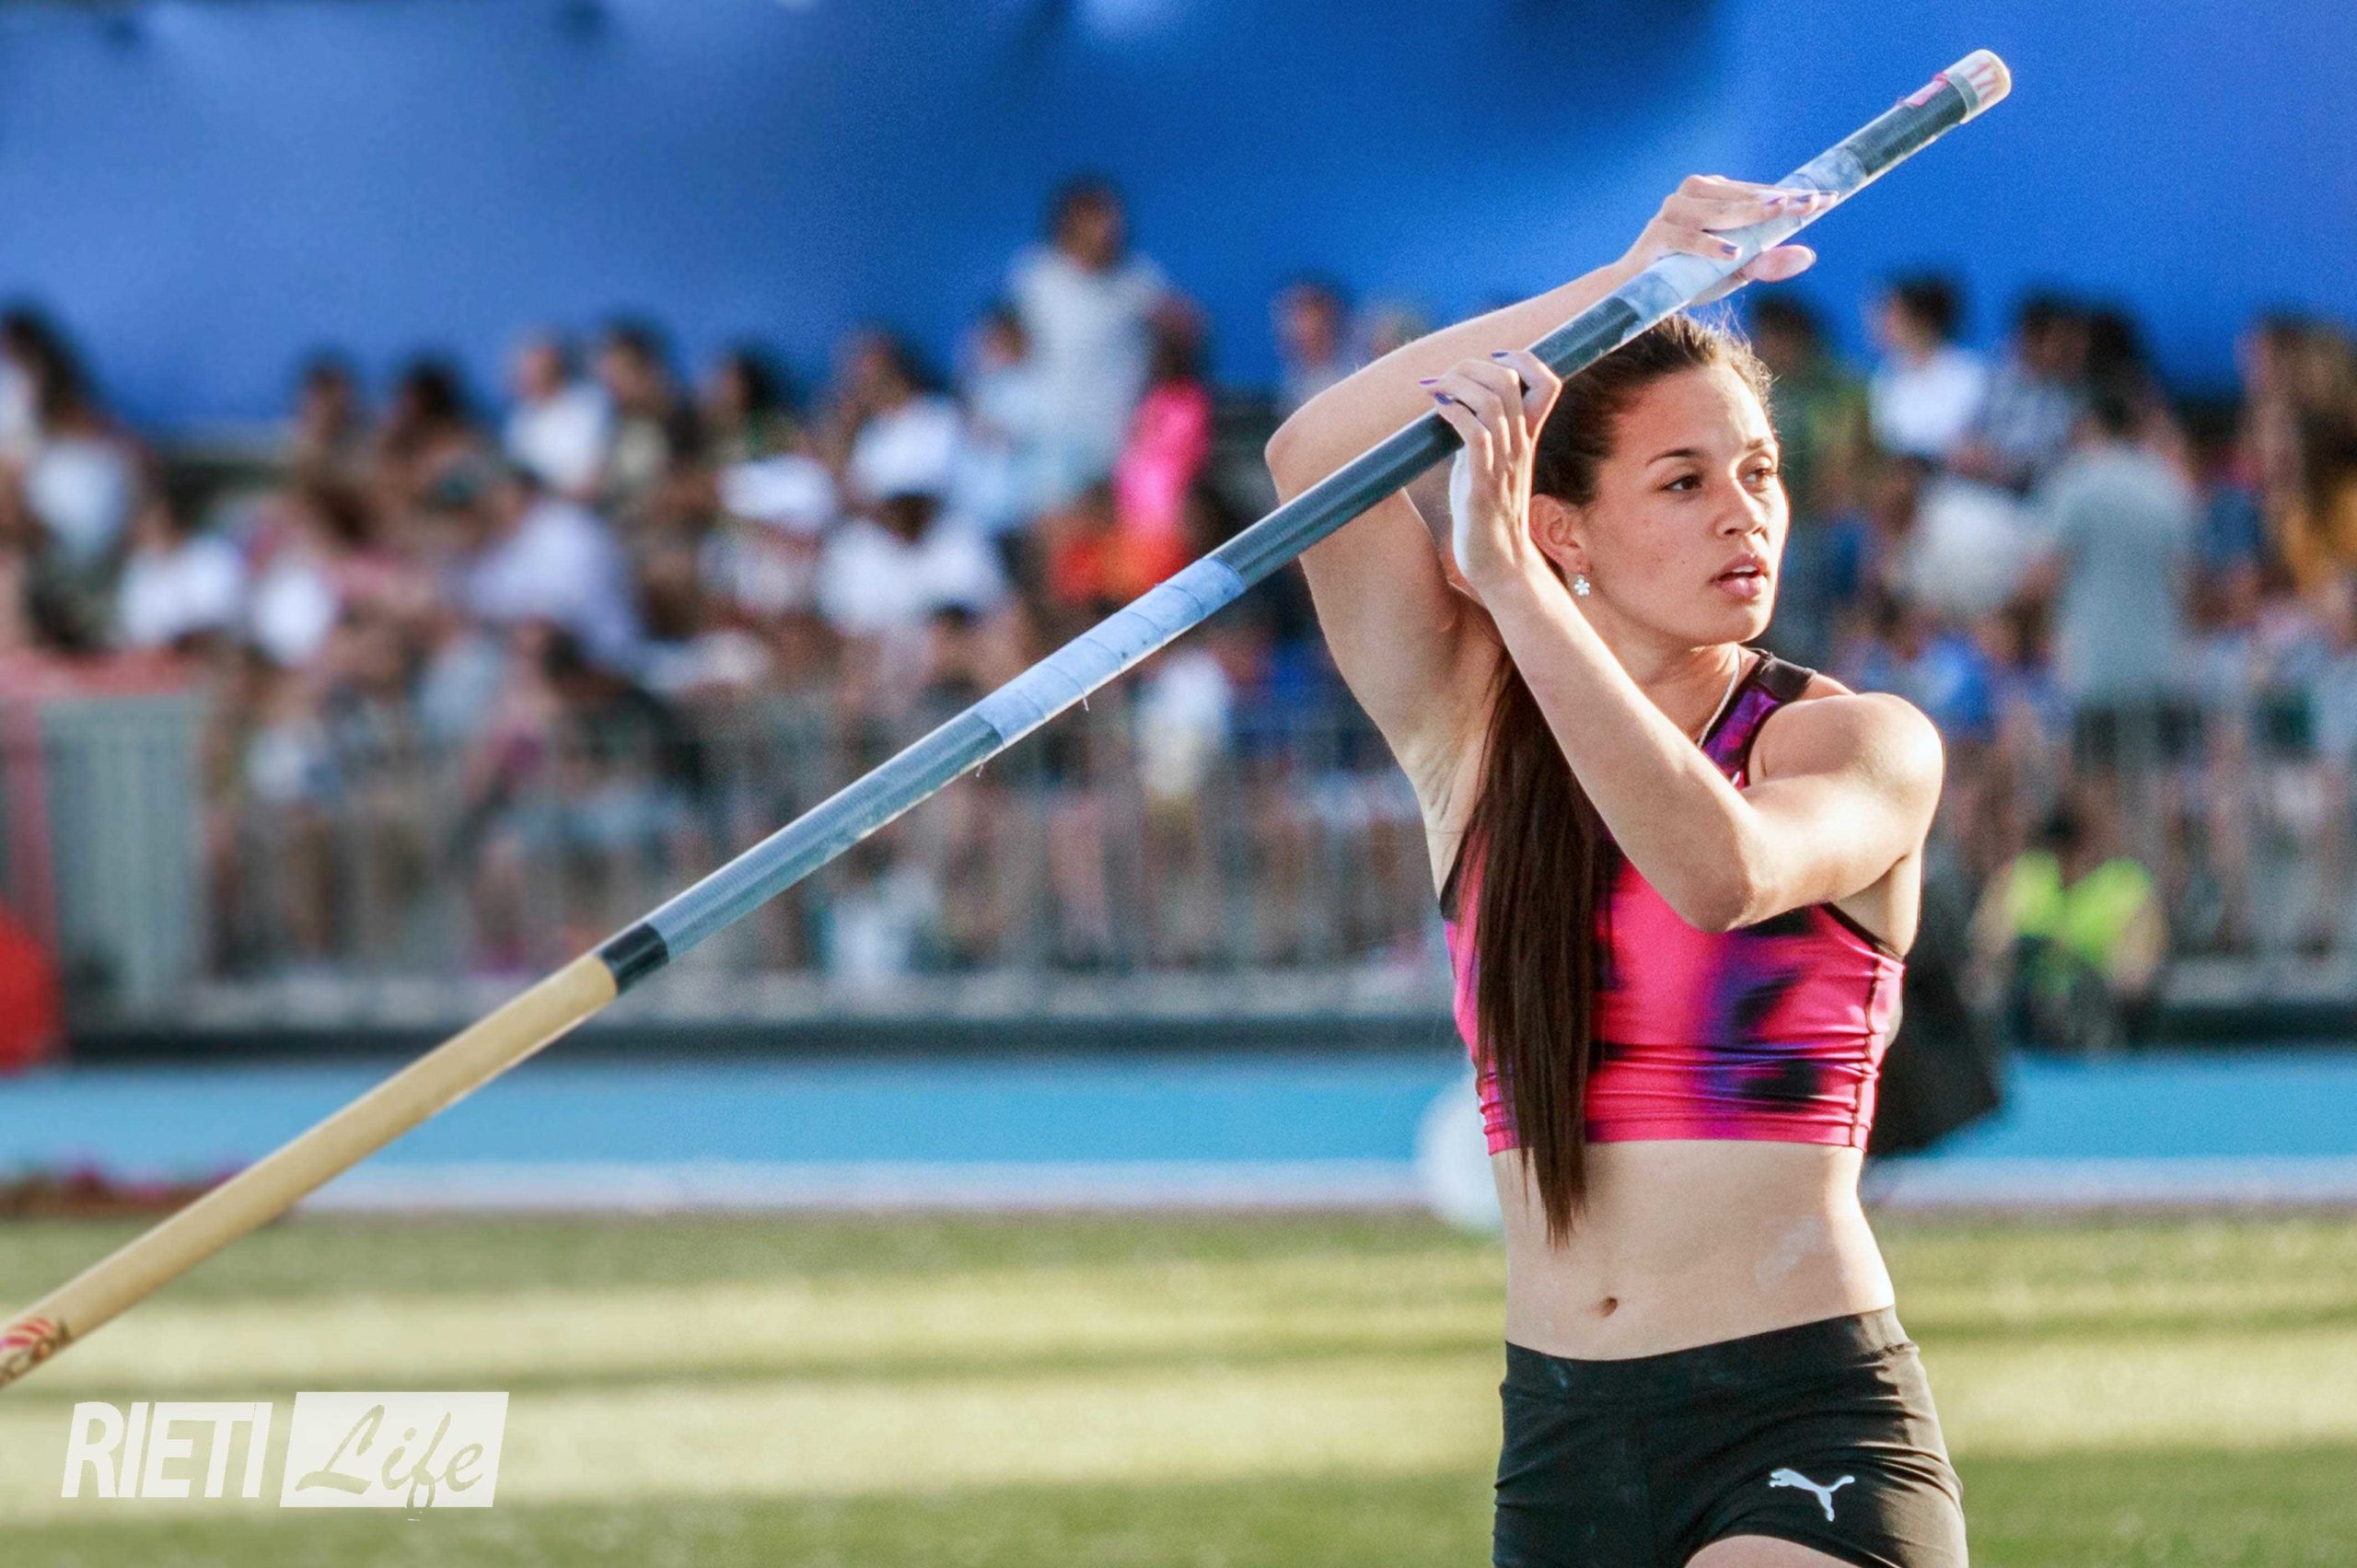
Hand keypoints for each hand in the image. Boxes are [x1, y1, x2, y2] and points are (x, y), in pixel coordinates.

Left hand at [1421, 349, 1562, 596]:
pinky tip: (1436, 408)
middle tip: (1446, 375)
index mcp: (1526, 438)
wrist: (1499, 564)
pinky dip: (1454, 411)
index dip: (1524, 359)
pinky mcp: (1483, 484)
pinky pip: (1475, 434)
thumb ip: (1480, 434)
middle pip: (1511, 381)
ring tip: (1434, 387)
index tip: (1491, 358)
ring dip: (1458, 384)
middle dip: (1474, 365)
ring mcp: (1503, 463)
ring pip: (1493, 401)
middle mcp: (1520, 445)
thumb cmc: (1487, 515)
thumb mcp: (1487, 465)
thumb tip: (1456, 406)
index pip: (1548, 383)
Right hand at [1617, 174, 1824, 303]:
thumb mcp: (1735, 272)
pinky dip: (1709, 246)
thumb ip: (1766, 262)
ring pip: (1718, 212)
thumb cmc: (1687, 278)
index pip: (1760, 193)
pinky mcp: (1656, 236)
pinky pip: (1687, 238)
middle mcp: (1693, 194)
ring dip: (1749, 214)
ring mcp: (1672, 212)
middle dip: (1778, 202)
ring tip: (1778, 213)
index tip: (1828, 199)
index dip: (1793, 196)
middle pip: (1742, 197)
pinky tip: (1732, 253)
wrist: (1637, 295)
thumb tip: (1808, 255)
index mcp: (1714, 194)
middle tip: (1810, 204)